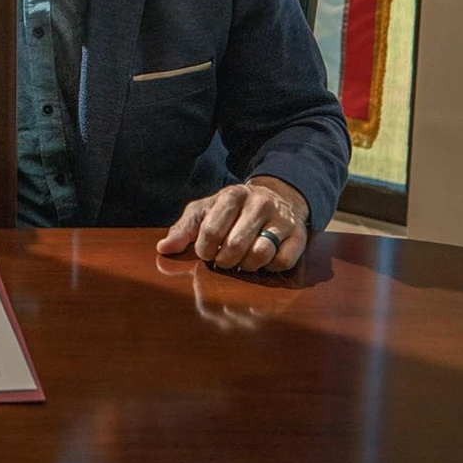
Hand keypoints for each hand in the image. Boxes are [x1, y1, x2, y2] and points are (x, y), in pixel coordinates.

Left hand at [155, 176, 309, 272]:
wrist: (276, 197)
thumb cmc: (233, 209)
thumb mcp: (206, 210)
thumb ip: (184, 228)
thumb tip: (163, 248)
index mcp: (232, 195)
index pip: (211, 230)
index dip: (204, 249)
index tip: (206, 252)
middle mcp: (259, 203)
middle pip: (234, 245)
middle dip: (224, 261)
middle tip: (223, 261)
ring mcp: (281, 218)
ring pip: (260, 254)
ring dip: (246, 266)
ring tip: (241, 261)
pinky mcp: (299, 235)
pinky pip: (282, 262)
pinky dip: (269, 268)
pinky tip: (262, 260)